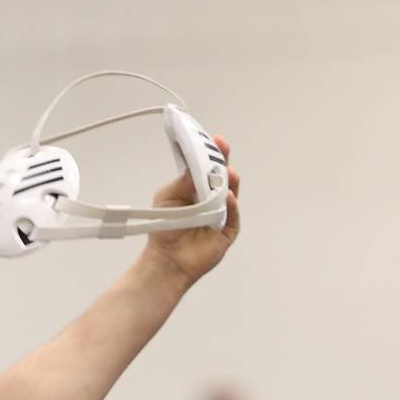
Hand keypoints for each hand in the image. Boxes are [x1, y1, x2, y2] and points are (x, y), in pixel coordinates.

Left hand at [142, 135, 240, 284]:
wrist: (167, 258)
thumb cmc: (165, 228)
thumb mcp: (168, 196)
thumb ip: (183, 181)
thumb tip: (197, 165)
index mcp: (197, 188)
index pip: (209, 166)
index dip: (213, 152)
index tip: (214, 140)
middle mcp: (212, 198)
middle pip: (223, 176)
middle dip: (224, 161)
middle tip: (222, 149)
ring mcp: (222, 213)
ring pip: (232, 193)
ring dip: (230, 181)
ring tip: (226, 174)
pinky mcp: (228, 231)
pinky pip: (233, 215)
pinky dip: (231, 205)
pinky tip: (227, 197)